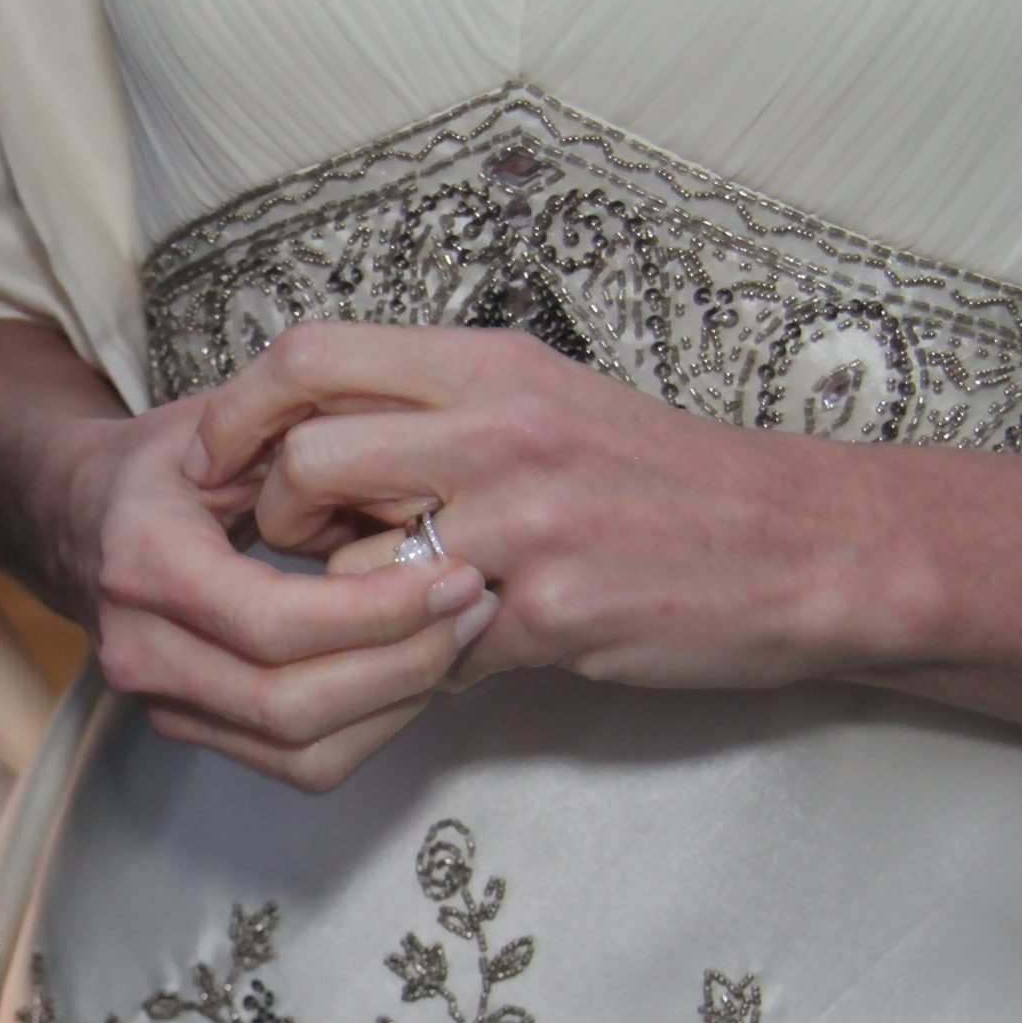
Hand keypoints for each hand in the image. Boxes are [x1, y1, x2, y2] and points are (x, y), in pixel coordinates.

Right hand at [44, 390, 495, 791]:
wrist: (78, 514)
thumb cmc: (162, 464)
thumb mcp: (224, 424)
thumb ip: (307, 450)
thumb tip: (420, 490)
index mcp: (144, 561)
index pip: (272, 621)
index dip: (377, 611)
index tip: (455, 573)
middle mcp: (139, 647)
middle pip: (289, 703)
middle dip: (403, 664)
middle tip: (474, 607)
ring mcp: (159, 699)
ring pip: (299, 748)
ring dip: (396, 704)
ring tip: (457, 639)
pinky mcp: (188, 727)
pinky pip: (296, 763)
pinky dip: (370, 729)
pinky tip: (412, 672)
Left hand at [185, 323, 850, 691]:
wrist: (804, 544)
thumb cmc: (663, 478)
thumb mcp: (546, 403)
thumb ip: (433, 414)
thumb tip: (308, 449)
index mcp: (490, 366)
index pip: (312, 358)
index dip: (239, 414)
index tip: (216, 465)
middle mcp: (501, 432)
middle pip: (306, 465)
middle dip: (280, 523)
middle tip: (312, 551)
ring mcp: (527, 525)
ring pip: (356, 572)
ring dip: (355, 607)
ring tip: (406, 606)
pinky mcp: (553, 612)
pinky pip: (433, 652)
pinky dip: (435, 664)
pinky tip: (481, 647)